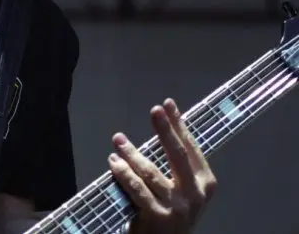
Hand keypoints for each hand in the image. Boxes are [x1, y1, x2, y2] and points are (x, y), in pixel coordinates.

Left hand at [108, 99, 217, 233]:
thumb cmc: (172, 211)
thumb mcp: (184, 189)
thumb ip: (178, 166)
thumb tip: (165, 127)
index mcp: (206, 183)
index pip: (191, 148)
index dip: (179, 125)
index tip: (167, 105)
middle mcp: (195, 194)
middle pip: (177, 155)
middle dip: (165, 130)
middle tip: (154, 110)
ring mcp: (178, 206)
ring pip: (150, 171)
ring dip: (131, 153)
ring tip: (118, 140)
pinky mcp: (159, 216)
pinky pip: (136, 188)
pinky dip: (123, 173)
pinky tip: (114, 162)